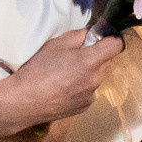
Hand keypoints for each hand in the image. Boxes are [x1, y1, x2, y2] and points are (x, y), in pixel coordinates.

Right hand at [0, 29, 121, 139]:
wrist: (24, 100)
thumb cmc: (38, 70)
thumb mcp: (56, 43)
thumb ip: (79, 35)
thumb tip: (91, 34)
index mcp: (91, 61)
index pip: (117, 45)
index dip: (111, 38)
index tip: (102, 37)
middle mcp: (96, 79)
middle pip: (106, 61)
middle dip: (95, 56)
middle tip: (72, 56)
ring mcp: (91, 95)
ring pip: (97, 77)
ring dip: (87, 73)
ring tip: (64, 74)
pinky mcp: (85, 107)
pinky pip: (89, 91)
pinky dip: (81, 87)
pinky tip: (63, 87)